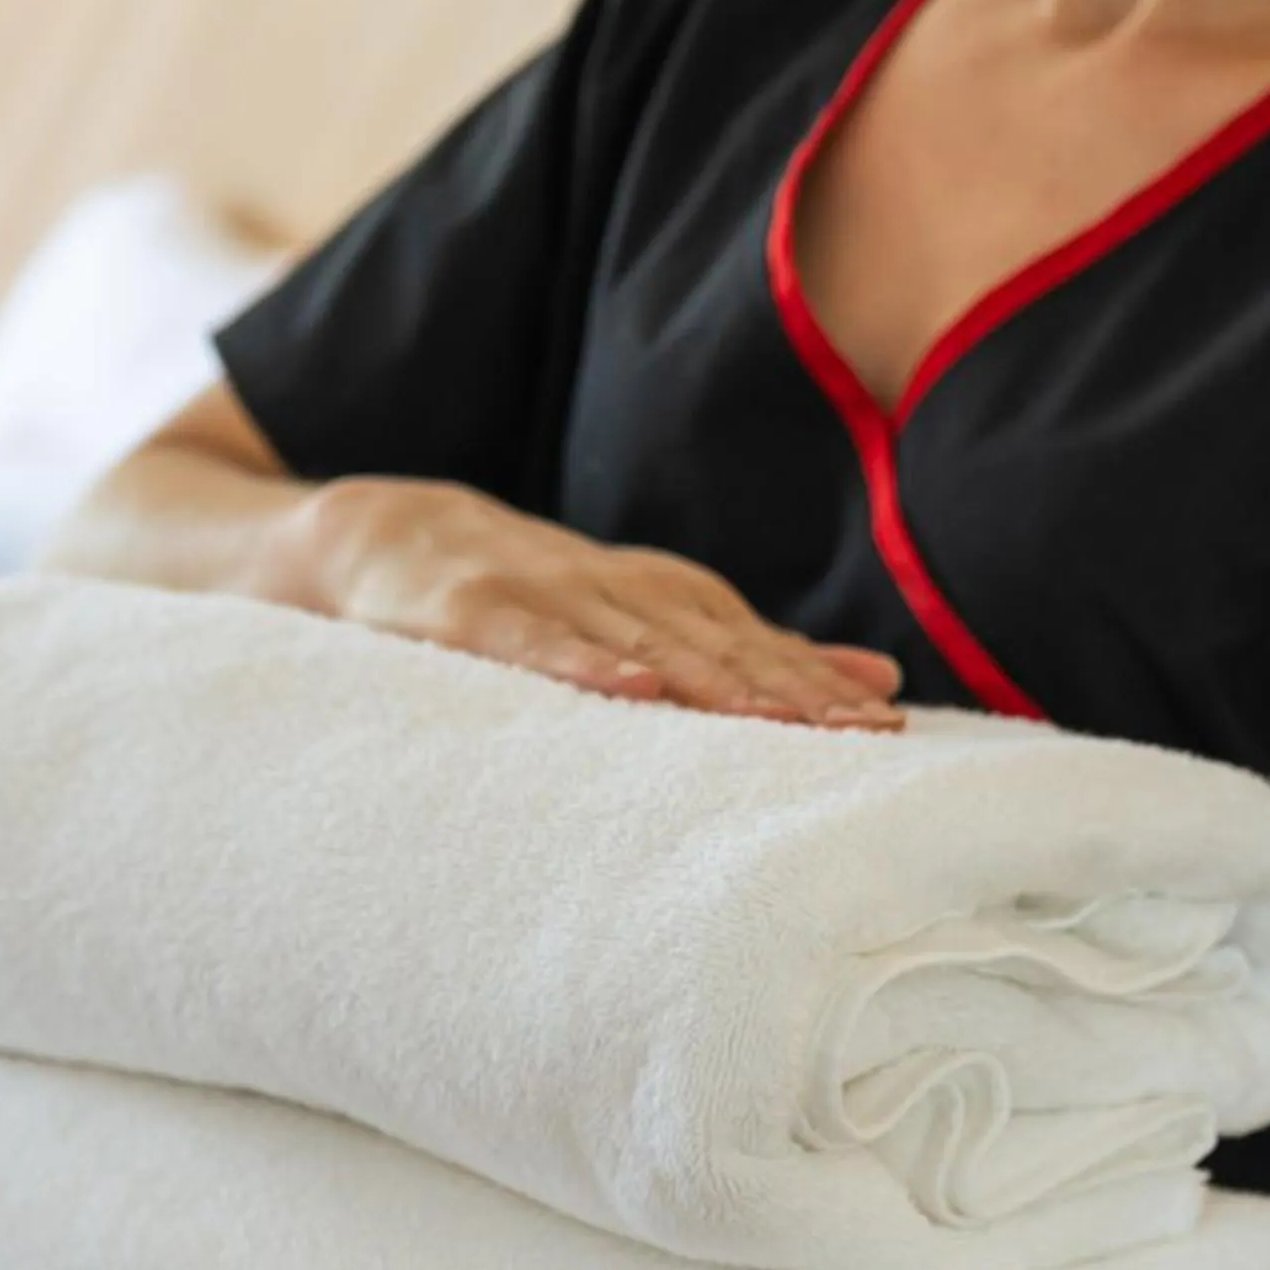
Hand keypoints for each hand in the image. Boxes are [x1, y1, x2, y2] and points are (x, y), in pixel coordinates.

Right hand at [303, 475, 905, 726]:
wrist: (384, 532)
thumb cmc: (527, 595)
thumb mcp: (645, 616)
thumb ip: (751, 650)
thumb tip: (881, 680)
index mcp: (661, 593)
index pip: (754, 642)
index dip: (817, 684)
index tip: (886, 728)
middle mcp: (615, 586)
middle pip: (715, 643)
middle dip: (788, 689)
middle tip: (857, 736)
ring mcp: (543, 594)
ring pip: (639, 643)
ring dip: (712, 682)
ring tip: (780, 724)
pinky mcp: (470, 611)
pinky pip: (535, 642)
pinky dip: (587, 665)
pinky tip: (637, 693)